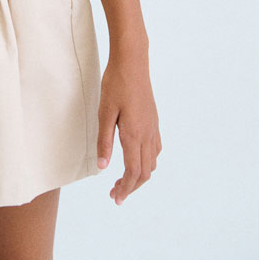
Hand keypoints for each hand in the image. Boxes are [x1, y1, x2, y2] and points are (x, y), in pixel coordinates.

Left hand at [96, 50, 161, 204]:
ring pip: (152, 162)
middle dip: (132, 186)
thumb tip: (103, 167)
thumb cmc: (115, 84)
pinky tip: (137, 158)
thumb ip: (104, 141)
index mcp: (134, 134)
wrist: (132, 61)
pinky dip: (147, 161)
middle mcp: (147, 134)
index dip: (125, 188)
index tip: (115, 198)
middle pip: (145, 172)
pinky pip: (155, 148)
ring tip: (124, 179)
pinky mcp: (154, 119)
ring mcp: (153, 127)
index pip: (133, 172)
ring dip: (140, 175)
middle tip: (115, 193)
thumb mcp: (104, 112)